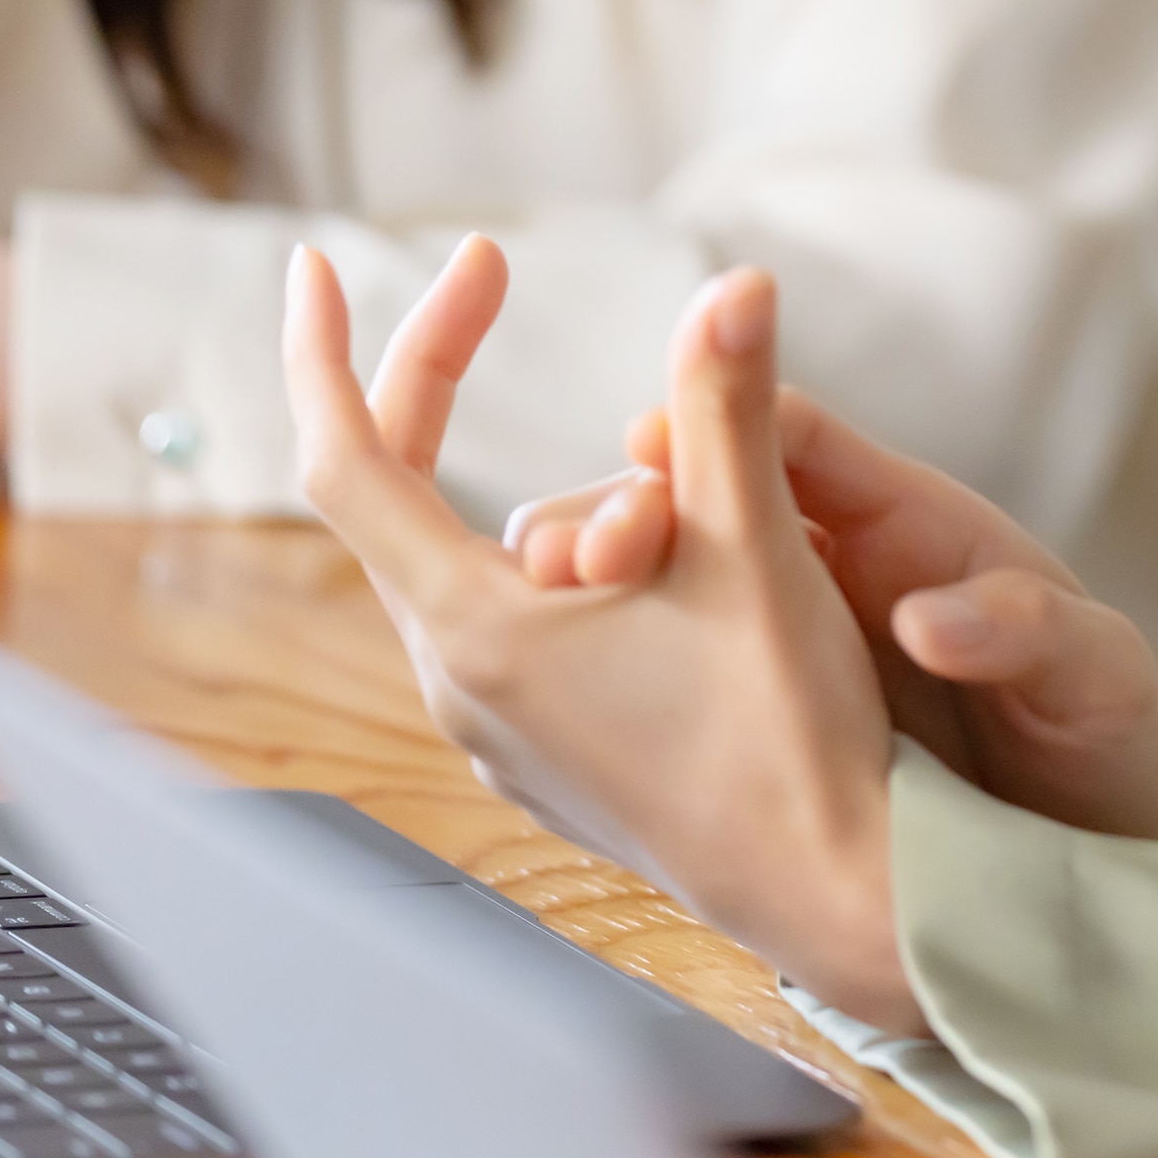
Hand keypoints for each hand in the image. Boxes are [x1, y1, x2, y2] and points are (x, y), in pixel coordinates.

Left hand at [287, 240, 928, 1031]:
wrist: (840, 890)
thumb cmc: (790, 732)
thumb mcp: (758, 548)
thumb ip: (729, 409)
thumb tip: (735, 286)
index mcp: (481, 635)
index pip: (348, 467)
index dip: (330, 355)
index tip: (318, 267)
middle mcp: (465, 689)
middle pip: (405, 501)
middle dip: (438, 376)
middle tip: (486, 275)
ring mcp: (503, 734)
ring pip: (486, 563)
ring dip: (554, 484)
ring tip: (673, 476)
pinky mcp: (552, 760)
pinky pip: (523, 623)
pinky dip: (570, 555)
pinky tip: (657, 552)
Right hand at [502, 393, 1157, 845]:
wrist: (1087, 831)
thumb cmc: (1096, 727)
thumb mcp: (1091, 672)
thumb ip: (1027, 631)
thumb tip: (933, 620)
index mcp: (914, 528)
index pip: (808, 442)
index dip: (734, 422)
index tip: (661, 441)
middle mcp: (833, 566)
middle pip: (711, 499)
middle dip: (638, 507)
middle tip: (585, 549)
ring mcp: (782, 637)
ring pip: (665, 582)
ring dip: (600, 591)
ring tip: (543, 613)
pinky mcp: (754, 708)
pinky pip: (663, 667)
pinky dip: (607, 670)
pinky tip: (552, 697)